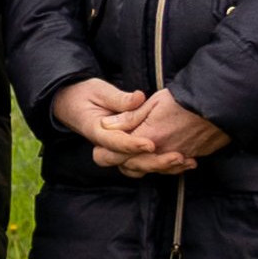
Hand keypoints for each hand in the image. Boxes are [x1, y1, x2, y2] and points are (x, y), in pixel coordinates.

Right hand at [57, 80, 198, 177]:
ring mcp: (115, 152)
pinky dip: (163, 166)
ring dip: (161, 167)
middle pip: (127, 162)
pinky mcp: (125, 153)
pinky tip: (185, 162)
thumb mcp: (99, 90)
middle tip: (176, 156)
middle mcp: (105, 146)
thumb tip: (138, 98)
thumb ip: (119, 98)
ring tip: (185, 160)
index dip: (133, 145)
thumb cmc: (85, 94)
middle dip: (153, 161)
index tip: (151, 143)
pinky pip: (143, 165)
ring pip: (137, 168)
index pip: (114, 142)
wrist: (72, 104)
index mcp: (95, 130)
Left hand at [106, 91, 233, 169]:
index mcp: (147, 137)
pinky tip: (160, 159)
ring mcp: (176, 157)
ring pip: (151, 170)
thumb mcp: (153, 103)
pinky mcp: (189, 158)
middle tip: (113, 152)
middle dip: (121, 160)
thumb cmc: (184, 101)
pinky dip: (163, 167)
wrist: (218, 106)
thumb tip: (106, 125)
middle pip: (132, 166)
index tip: (101, 146)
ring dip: (141, 165)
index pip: (118, 153)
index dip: (106, 152)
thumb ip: (129, 117)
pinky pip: (171, 170)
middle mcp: (160, 152)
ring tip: (136, 156)